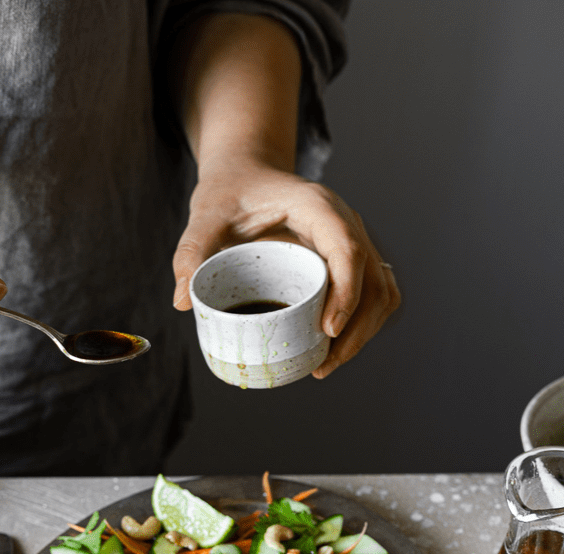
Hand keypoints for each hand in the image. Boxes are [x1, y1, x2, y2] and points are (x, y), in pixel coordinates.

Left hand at [171, 162, 400, 378]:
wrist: (246, 177)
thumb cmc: (229, 193)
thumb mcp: (205, 215)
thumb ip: (191, 251)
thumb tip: (182, 302)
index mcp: (318, 207)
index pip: (347, 249)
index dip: (346, 292)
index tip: (329, 330)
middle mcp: (344, 223)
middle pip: (374, 278)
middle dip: (357, 327)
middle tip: (324, 365)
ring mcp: (350, 242)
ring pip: (381, 290)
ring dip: (364, 331)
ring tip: (326, 365)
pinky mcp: (346, 260)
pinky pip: (371, 293)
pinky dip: (362, 323)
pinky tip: (333, 349)